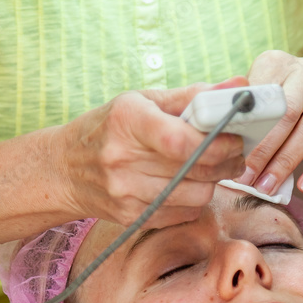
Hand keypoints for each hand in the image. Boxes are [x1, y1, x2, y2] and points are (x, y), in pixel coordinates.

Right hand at [59, 77, 248, 227]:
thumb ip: (193, 96)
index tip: (236, 137)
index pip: (179, 139)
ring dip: (214, 182)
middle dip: (227, 160)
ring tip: (213, 168)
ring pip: (196, 195)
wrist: (63, 170)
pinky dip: (195, 200)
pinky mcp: (131, 217)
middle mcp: (122, 158)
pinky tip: (188, 185)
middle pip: (195, 169)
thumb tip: (240, 85)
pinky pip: (184, 213)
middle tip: (235, 151)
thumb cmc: (108, 128)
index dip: (217, 142)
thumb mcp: (143, 101)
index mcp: (126, 120)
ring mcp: (125, 192)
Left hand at [236, 50, 302, 194]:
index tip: (232, 157)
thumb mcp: (259, 93)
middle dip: (264, 152)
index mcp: (277, 62)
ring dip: (288, 163)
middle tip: (248, 180)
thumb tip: (217, 133)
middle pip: (285, 115)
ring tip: (268, 186)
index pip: (260, 97)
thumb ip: (242, 109)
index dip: (246, 130)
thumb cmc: (280, 98)